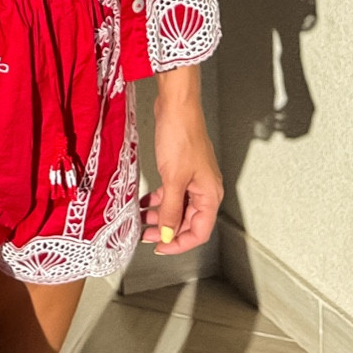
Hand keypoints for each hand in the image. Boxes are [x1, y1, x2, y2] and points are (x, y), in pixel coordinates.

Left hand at [141, 73, 222, 254]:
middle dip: (167, 230)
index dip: (179, 244)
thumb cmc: (181, 135)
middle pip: (188, 221)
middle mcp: (204, 189)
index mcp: (210, 195)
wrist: (176, 105)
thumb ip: (171, 209)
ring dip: (161, 215)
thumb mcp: (173, 178)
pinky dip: (159, 199)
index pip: (199, 232)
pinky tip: (145, 201)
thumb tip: (168, 234)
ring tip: (142, 220)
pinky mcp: (182, 169)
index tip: (161, 247)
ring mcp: (193, 179)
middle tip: (146, 235)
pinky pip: (171, 192)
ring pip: (178, 207)